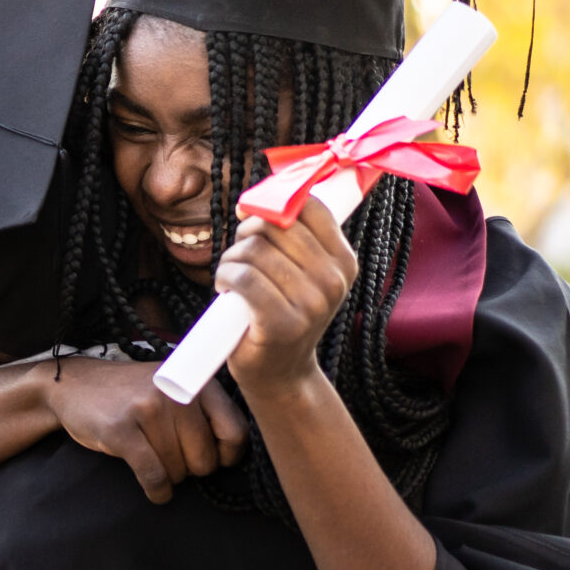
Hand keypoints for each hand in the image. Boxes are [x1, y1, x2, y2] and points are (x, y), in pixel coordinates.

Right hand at [42, 356, 248, 504]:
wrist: (74, 385)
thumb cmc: (131, 394)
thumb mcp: (174, 387)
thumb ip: (205, 410)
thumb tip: (234, 455)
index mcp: (197, 382)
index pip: (235, 432)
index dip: (226, 456)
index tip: (212, 458)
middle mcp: (176, 393)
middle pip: (205, 459)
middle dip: (190, 468)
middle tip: (172, 457)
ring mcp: (148, 409)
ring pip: (178, 470)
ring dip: (168, 477)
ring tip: (153, 459)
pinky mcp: (121, 430)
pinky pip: (154, 476)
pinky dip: (157, 491)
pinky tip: (155, 490)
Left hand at [217, 198, 357, 400]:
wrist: (281, 372)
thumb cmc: (282, 311)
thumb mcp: (302, 272)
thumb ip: (293, 235)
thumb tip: (259, 197)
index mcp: (344, 261)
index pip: (310, 207)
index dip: (272, 204)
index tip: (250, 215)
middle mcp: (333, 280)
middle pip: (274, 226)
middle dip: (245, 236)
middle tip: (241, 258)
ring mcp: (311, 304)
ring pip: (253, 251)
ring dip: (230, 261)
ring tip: (233, 279)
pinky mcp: (281, 323)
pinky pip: (243, 278)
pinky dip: (225, 278)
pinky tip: (226, 290)